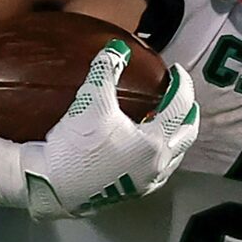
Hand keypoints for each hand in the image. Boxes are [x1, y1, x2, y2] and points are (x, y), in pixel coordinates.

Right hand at [0, 40, 199, 218]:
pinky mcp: (133, 193)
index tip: (176, 72)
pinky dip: (161, 153)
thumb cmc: (76, 145)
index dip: (182, 84)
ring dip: (176, 135)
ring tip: (166, 120)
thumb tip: (118, 47)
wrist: (52, 186)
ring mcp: (147, 182)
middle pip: (187, 135)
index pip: (181, 107)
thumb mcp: (91, 100)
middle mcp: (158, 165)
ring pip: (175, 155)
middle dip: (189, 113)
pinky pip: (159, 170)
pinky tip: (146, 147)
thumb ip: (106, 69)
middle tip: (182, 97)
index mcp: (155, 142)